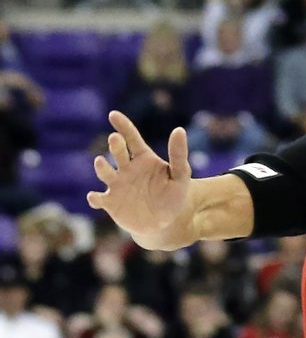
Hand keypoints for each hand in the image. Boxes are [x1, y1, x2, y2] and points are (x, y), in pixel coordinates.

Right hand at [87, 111, 193, 250]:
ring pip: (105, 172)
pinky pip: (99, 199)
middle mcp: (126, 168)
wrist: (164, 222)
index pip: (131, 138)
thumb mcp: (180, 176)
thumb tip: (179, 130)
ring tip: (101, 162)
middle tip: (116, 139)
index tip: (113, 115)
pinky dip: (95, 198)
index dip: (123, 126)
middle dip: (115, 145)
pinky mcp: (110, 202)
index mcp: (142, 158)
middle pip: (118, 152)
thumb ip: (179, 155)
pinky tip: (94, 197)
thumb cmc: (172, 195)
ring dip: (101, 167)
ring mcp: (116, 185)